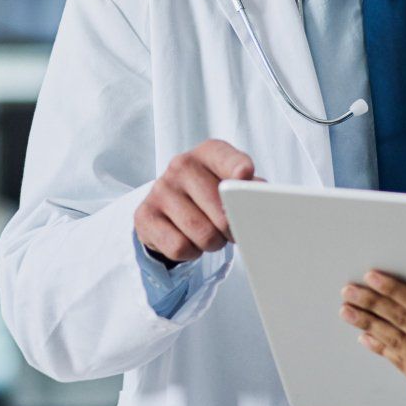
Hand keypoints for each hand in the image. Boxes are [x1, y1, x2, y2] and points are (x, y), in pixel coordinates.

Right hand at [133, 140, 255, 263]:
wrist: (168, 209)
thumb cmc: (208, 195)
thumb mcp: (230, 185)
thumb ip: (248, 187)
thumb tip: (261, 194)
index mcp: (207, 153)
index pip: (227, 159)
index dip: (240, 171)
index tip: (244, 178)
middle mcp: (181, 165)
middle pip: (220, 210)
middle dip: (231, 230)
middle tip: (229, 230)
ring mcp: (160, 189)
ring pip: (201, 233)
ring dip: (212, 243)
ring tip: (210, 235)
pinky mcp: (145, 215)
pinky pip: (179, 247)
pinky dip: (191, 253)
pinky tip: (189, 240)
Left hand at [340, 275, 405, 405]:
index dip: (395, 289)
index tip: (374, 276)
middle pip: (401, 323)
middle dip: (372, 303)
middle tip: (349, 290)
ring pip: (395, 343)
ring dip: (368, 324)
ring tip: (347, 310)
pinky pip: (400, 365)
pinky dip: (382, 349)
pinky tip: (366, 337)